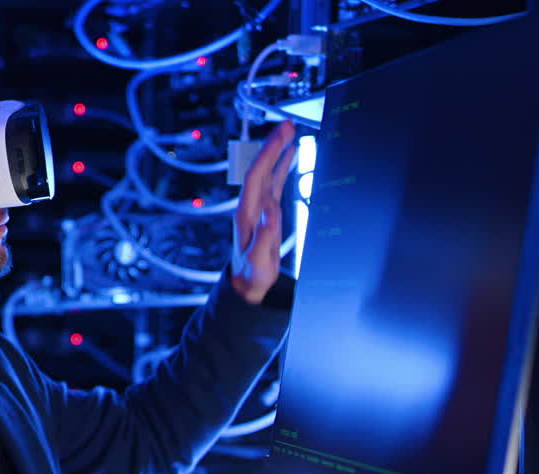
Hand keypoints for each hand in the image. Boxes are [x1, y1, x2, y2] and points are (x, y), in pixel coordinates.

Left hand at [230, 120, 298, 304]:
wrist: (248, 283)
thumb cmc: (252, 275)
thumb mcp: (258, 261)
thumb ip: (264, 238)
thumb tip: (270, 213)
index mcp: (247, 213)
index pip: (256, 175)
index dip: (268, 153)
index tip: (280, 136)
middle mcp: (251, 205)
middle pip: (260, 168)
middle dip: (273, 145)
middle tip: (287, 124)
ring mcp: (259, 206)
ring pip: (268, 171)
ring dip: (277, 151)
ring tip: (290, 131)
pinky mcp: (267, 210)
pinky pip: (275, 181)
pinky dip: (282, 166)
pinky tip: (291, 155)